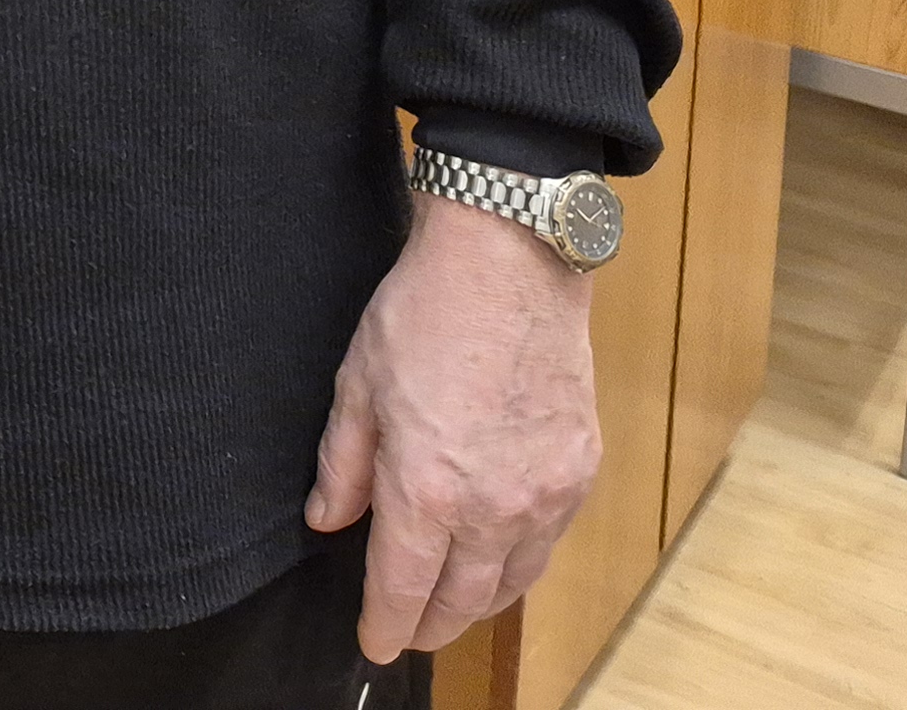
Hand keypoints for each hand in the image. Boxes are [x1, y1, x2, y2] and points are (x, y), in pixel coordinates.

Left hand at [306, 193, 603, 658]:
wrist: (510, 264)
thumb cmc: (425, 313)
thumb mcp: (357, 385)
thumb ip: (342, 465)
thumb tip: (327, 519)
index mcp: (425, 490)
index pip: (401, 588)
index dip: (383, 624)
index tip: (371, 642)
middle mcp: (491, 508)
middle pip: (460, 601)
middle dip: (429, 626)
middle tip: (406, 634)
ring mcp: (544, 495)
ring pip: (510, 583)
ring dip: (477, 605)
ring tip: (448, 608)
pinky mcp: (579, 473)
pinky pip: (547, 544)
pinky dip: (518, 565)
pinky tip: (497, 559)